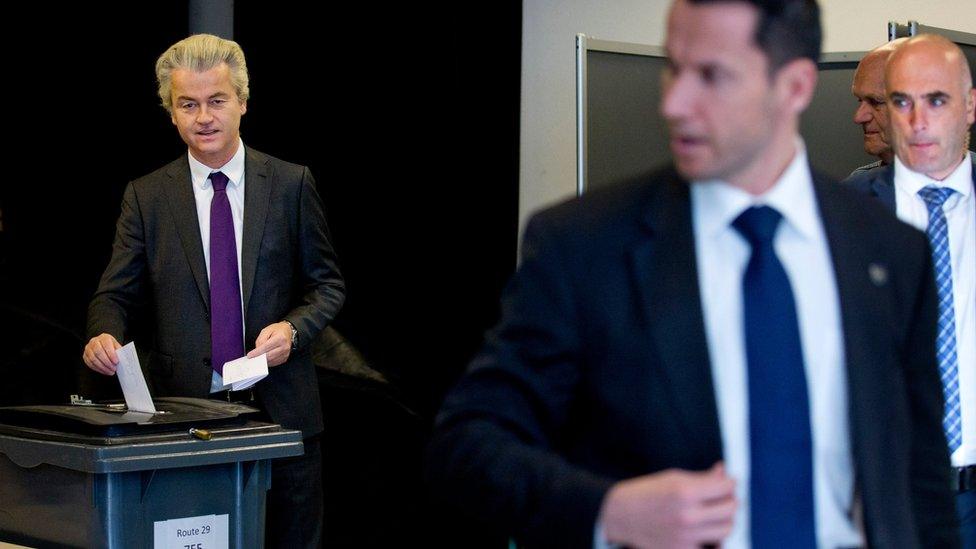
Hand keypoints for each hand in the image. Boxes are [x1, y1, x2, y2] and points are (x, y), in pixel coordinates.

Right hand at [83, 333, 121, 374]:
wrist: (102, 344)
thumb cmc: (110, 346)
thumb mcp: (116, 345)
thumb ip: (119, 351)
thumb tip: (122, 359)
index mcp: (103, 337)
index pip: (106, 345)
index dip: (111, 354)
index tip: (116, 361)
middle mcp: (94, 342)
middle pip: (98, 352)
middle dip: (107, 362)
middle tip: (114, 368)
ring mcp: (88, 349)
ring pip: (93, 359)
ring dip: (103, 367)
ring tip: (111, 371)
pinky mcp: (85, 356)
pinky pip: (90, 364)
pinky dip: (98, 369)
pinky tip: (105, 371)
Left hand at [248, 321, 291, 366]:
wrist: (287, 331)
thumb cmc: (277, 330)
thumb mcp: (266, 330)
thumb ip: (260, 340)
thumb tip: (257, 351)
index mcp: (280, 338)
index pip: (266, 347)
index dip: (256, 352)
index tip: (250, 355)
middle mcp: (284, 346)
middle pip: (268, 356)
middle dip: (258, 358)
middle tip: (252, 358)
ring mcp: (285, 353)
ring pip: (271, 361)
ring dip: (262, 361)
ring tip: (257, 358)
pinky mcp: (285, 358)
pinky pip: (274, 363)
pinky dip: (267, 362)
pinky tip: (264, 358)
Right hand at [599, 462, 736, 548]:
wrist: (620, 515)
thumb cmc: (648, 492)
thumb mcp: (674, 478)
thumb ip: (702, 478)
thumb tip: (724, 472)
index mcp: (685, 492)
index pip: (726, 487)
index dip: (730, 482)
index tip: (727, 482)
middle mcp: (687, 515)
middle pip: (731, 509)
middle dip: (730, 500)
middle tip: (723, 497)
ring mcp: (686, 536)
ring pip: (726, 529)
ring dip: (725, 519)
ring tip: (715, 513)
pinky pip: (712, 545)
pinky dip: (713, 537)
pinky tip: (705, 528)